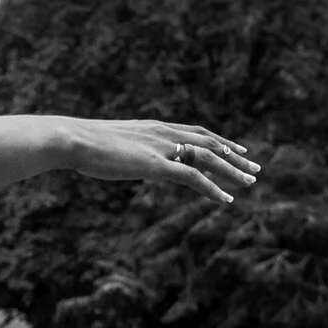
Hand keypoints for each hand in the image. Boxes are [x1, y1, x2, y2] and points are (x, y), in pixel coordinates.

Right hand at [61, 118, 258, 203]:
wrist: (72, 139)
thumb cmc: (80, 142)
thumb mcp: (108, 142)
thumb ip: (124, 148)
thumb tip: (121, 155)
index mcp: (153, 128)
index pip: (195, 132)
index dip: (218, 141)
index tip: (235, 149)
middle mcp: (163, 134)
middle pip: (209, 143)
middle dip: (234, 156)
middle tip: (255, 167)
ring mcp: (161, 148)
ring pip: (208, 158)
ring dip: (231, 170)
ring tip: (249, 183)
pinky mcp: (155, 165)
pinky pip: (192, 177)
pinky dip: (212, 188)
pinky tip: (226, 200)